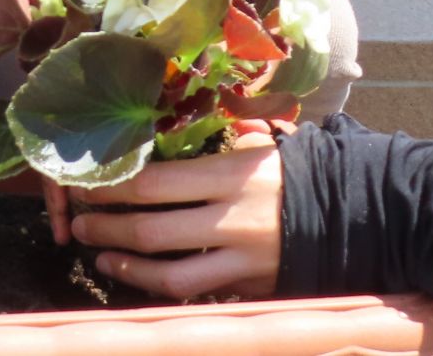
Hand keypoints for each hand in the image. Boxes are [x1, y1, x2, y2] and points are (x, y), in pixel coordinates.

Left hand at [43, 128, 282, 300]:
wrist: (354, 212)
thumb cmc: (294, 168)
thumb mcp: (255, 146)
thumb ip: (211, 147)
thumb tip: (162, 140)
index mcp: (227, 174)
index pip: (154, 183)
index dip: (112, 186)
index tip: (85, 183)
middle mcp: (229, 219)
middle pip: (152, 230)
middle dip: (107, 227)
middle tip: (78, 222)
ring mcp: (240, 259)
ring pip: (170, 275)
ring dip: (126, 267)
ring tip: (98, 255)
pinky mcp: (249, 286)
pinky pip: (197, 292)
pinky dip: (161, 287)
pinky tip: (138, 277)